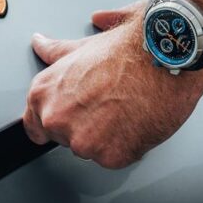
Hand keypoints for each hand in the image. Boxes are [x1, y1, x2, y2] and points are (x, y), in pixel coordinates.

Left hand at [23, 0, 202, 168]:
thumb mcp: (86, 44)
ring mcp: (82, 141)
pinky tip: (138, 121)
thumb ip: (58, 51)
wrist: (167, 55)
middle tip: (109, 104)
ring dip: (107, 138)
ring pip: (91, 150)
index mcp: (44, 92)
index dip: (56, 121)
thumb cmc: (132, 47)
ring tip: (126, 108)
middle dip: (84, 127)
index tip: (71, 116)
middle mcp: (56, 118)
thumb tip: (42, 43)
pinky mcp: (110, 156)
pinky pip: (116, 159)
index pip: (35, 125)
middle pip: (64, 139)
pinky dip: (129, 146)